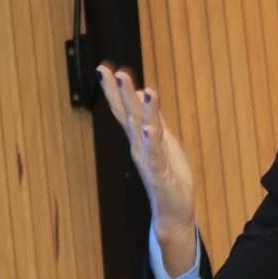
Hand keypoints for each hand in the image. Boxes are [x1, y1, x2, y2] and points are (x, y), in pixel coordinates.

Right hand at [96, 64, 194, 239]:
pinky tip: (148, 128)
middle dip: (121, 93)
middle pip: (128, 115)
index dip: (115, 90)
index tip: (104, 68)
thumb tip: (142, 92)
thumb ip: (153, 118)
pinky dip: (151, 140)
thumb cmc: (169, 174)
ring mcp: (148, 159)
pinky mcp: (160, 173)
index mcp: (140, 138)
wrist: (173, 210)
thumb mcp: (163, 139)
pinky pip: (155, 154)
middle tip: (110, 71)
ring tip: (141, 89)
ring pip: (143, 130)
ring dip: (142, 110)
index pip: (125, 110)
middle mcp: (139, 146)